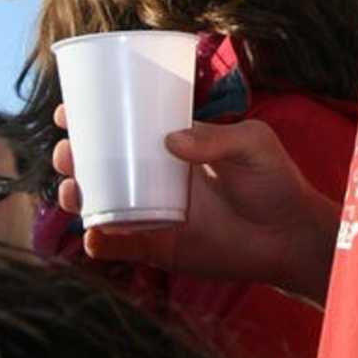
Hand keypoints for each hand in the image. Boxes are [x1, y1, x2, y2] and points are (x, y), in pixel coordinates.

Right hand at [52, 106, 338, 303]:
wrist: (290, 235)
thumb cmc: (274, 181)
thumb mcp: (252, 144)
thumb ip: (216, 138)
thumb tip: (172, 140)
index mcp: (174, 144)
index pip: (126, 126)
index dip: (94, 118)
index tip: (69, 110)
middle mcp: (156, 176)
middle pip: (102, 163)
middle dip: (74, 156)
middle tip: (67, 152)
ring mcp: (154, 212)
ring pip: (101, 202)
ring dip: (77, 196)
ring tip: (72, 190)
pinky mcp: (160, 247)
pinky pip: (120, 245)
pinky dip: (100, 242)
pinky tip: (93, 235)